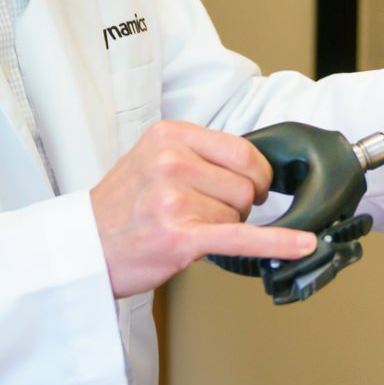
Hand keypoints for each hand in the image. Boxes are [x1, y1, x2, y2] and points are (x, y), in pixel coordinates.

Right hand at [88, 119, 316, 298]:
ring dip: (221, 229)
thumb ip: (196, 154)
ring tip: (184, 229)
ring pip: (238, 216)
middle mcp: (172, 162)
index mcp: (169, 136)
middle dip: (235, 206)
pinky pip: (242, 239)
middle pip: (245, 185)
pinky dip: (277, 243)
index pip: (242, 150)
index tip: (253, 187)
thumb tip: (251, 169)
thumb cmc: (120, 209)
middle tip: (204, 216)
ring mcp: (175, 199)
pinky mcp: (181, 237)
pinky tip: (302, 244)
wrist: (81, 249)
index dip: (256, 174)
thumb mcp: (149, 158)